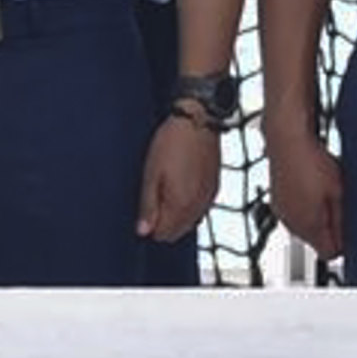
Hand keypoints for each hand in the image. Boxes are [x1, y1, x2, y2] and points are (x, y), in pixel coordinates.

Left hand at [138, 112, 220, 242]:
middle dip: (162, 224)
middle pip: (178, 231)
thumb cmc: (171, 144)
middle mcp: (199, 206)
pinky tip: (178, 188)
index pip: (164, 234)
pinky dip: (188, 205)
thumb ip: (148, 206)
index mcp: (182, 205)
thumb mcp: (151, 175)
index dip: (150, 227)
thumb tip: (143, 232)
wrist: (198, 122)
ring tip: (162, 191)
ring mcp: (209, 197)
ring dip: (176, 215)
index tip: (142, 211)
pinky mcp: (214, 187)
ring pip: (190, 221)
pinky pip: (200, 207)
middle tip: (150, 201)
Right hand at [267, 133, 344, 263]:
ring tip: (324, 195)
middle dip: (329, 230)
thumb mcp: (340, 193)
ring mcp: (282, 212)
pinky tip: (310, 190)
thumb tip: (348, 240)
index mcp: (308, 225)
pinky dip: (304, 208)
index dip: (343, 244)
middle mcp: (291, 223)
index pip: (330, 253)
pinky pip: (294, 215)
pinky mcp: (277, 201)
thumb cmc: (313, 162)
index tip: (350, 229)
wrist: (288, 140)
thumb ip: (343, 220)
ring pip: (305, 228)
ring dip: (316, 218)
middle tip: (339, 207)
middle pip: (316, 242)